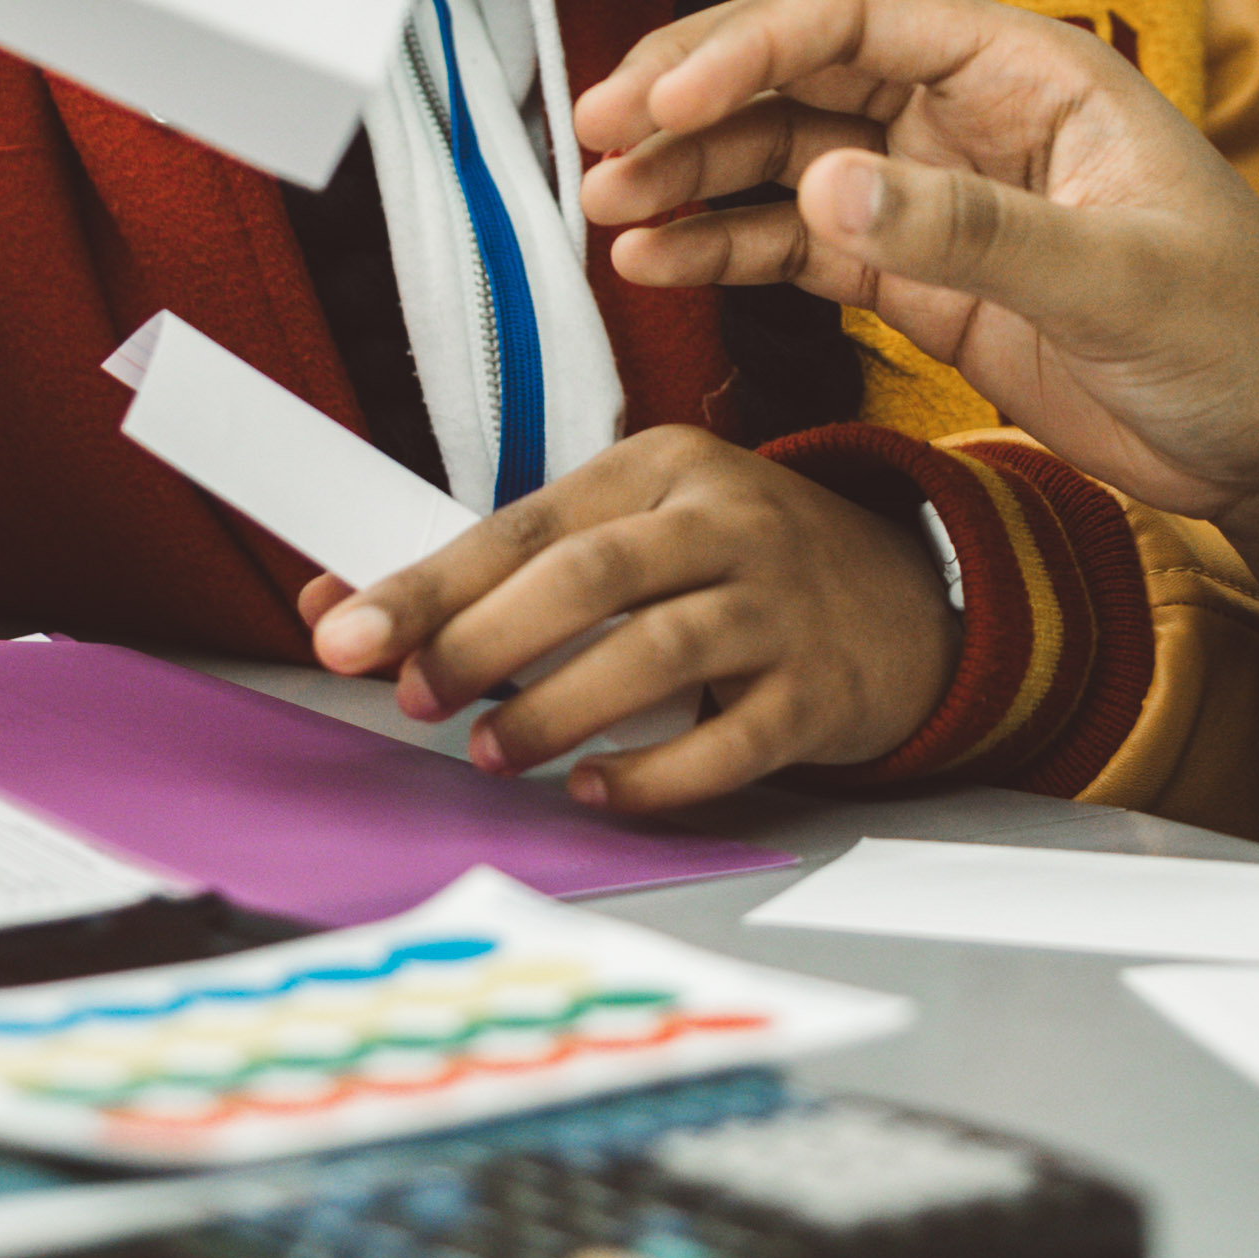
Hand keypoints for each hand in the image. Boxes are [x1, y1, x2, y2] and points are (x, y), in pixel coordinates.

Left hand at [298, 426, 955, 811]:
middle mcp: (727, 521)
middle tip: (418, 697)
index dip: (431, 582)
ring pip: (660, 651)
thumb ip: (503, 571)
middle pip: (591, 575)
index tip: (348, 631)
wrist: (912, 600)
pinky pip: (732, 739)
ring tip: (495, 753)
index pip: (527, 521)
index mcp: (662, 468)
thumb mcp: (634, 531)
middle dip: (484, 640)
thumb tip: (347, 605)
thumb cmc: (739, 568)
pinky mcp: (821, 689)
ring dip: (559, 708)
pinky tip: (597, 789)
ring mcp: (782, 604)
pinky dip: (654, 774)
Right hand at [575, 0, 1258, 527]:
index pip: (857, 20)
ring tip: (604, 201)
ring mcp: (938, 193)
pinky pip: (800, 241)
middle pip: (798, 73)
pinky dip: (725, 244)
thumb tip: (833, 186)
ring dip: (690, 172)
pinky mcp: (921, 274)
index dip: (748, 45)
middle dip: (690, 97)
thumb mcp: (1119, 280)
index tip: (664, 96)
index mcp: (1031, 71)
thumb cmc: (1247, 336)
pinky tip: (657, 254)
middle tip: (594, 133)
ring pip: (783, 155)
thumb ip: (974, 232)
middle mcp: (970, 116)